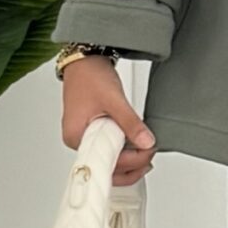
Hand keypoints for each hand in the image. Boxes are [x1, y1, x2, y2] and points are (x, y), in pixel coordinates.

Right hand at [61, 54, 155, 184]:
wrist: (84, 60)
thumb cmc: (89, 76)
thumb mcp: (114, 99)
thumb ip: (131, 123)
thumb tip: (146, 142)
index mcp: (77, 137)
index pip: (105, 162)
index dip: (130, 162)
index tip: (147, 154)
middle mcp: (78, 141)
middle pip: (106, 167)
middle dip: (132, 165)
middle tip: (151, 153)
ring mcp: (85, 138)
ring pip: (108, 161)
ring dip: (129, 160)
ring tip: (147, 151)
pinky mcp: (92, 133)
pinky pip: (108, 150)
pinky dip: (124, 151)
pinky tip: (137, 148)